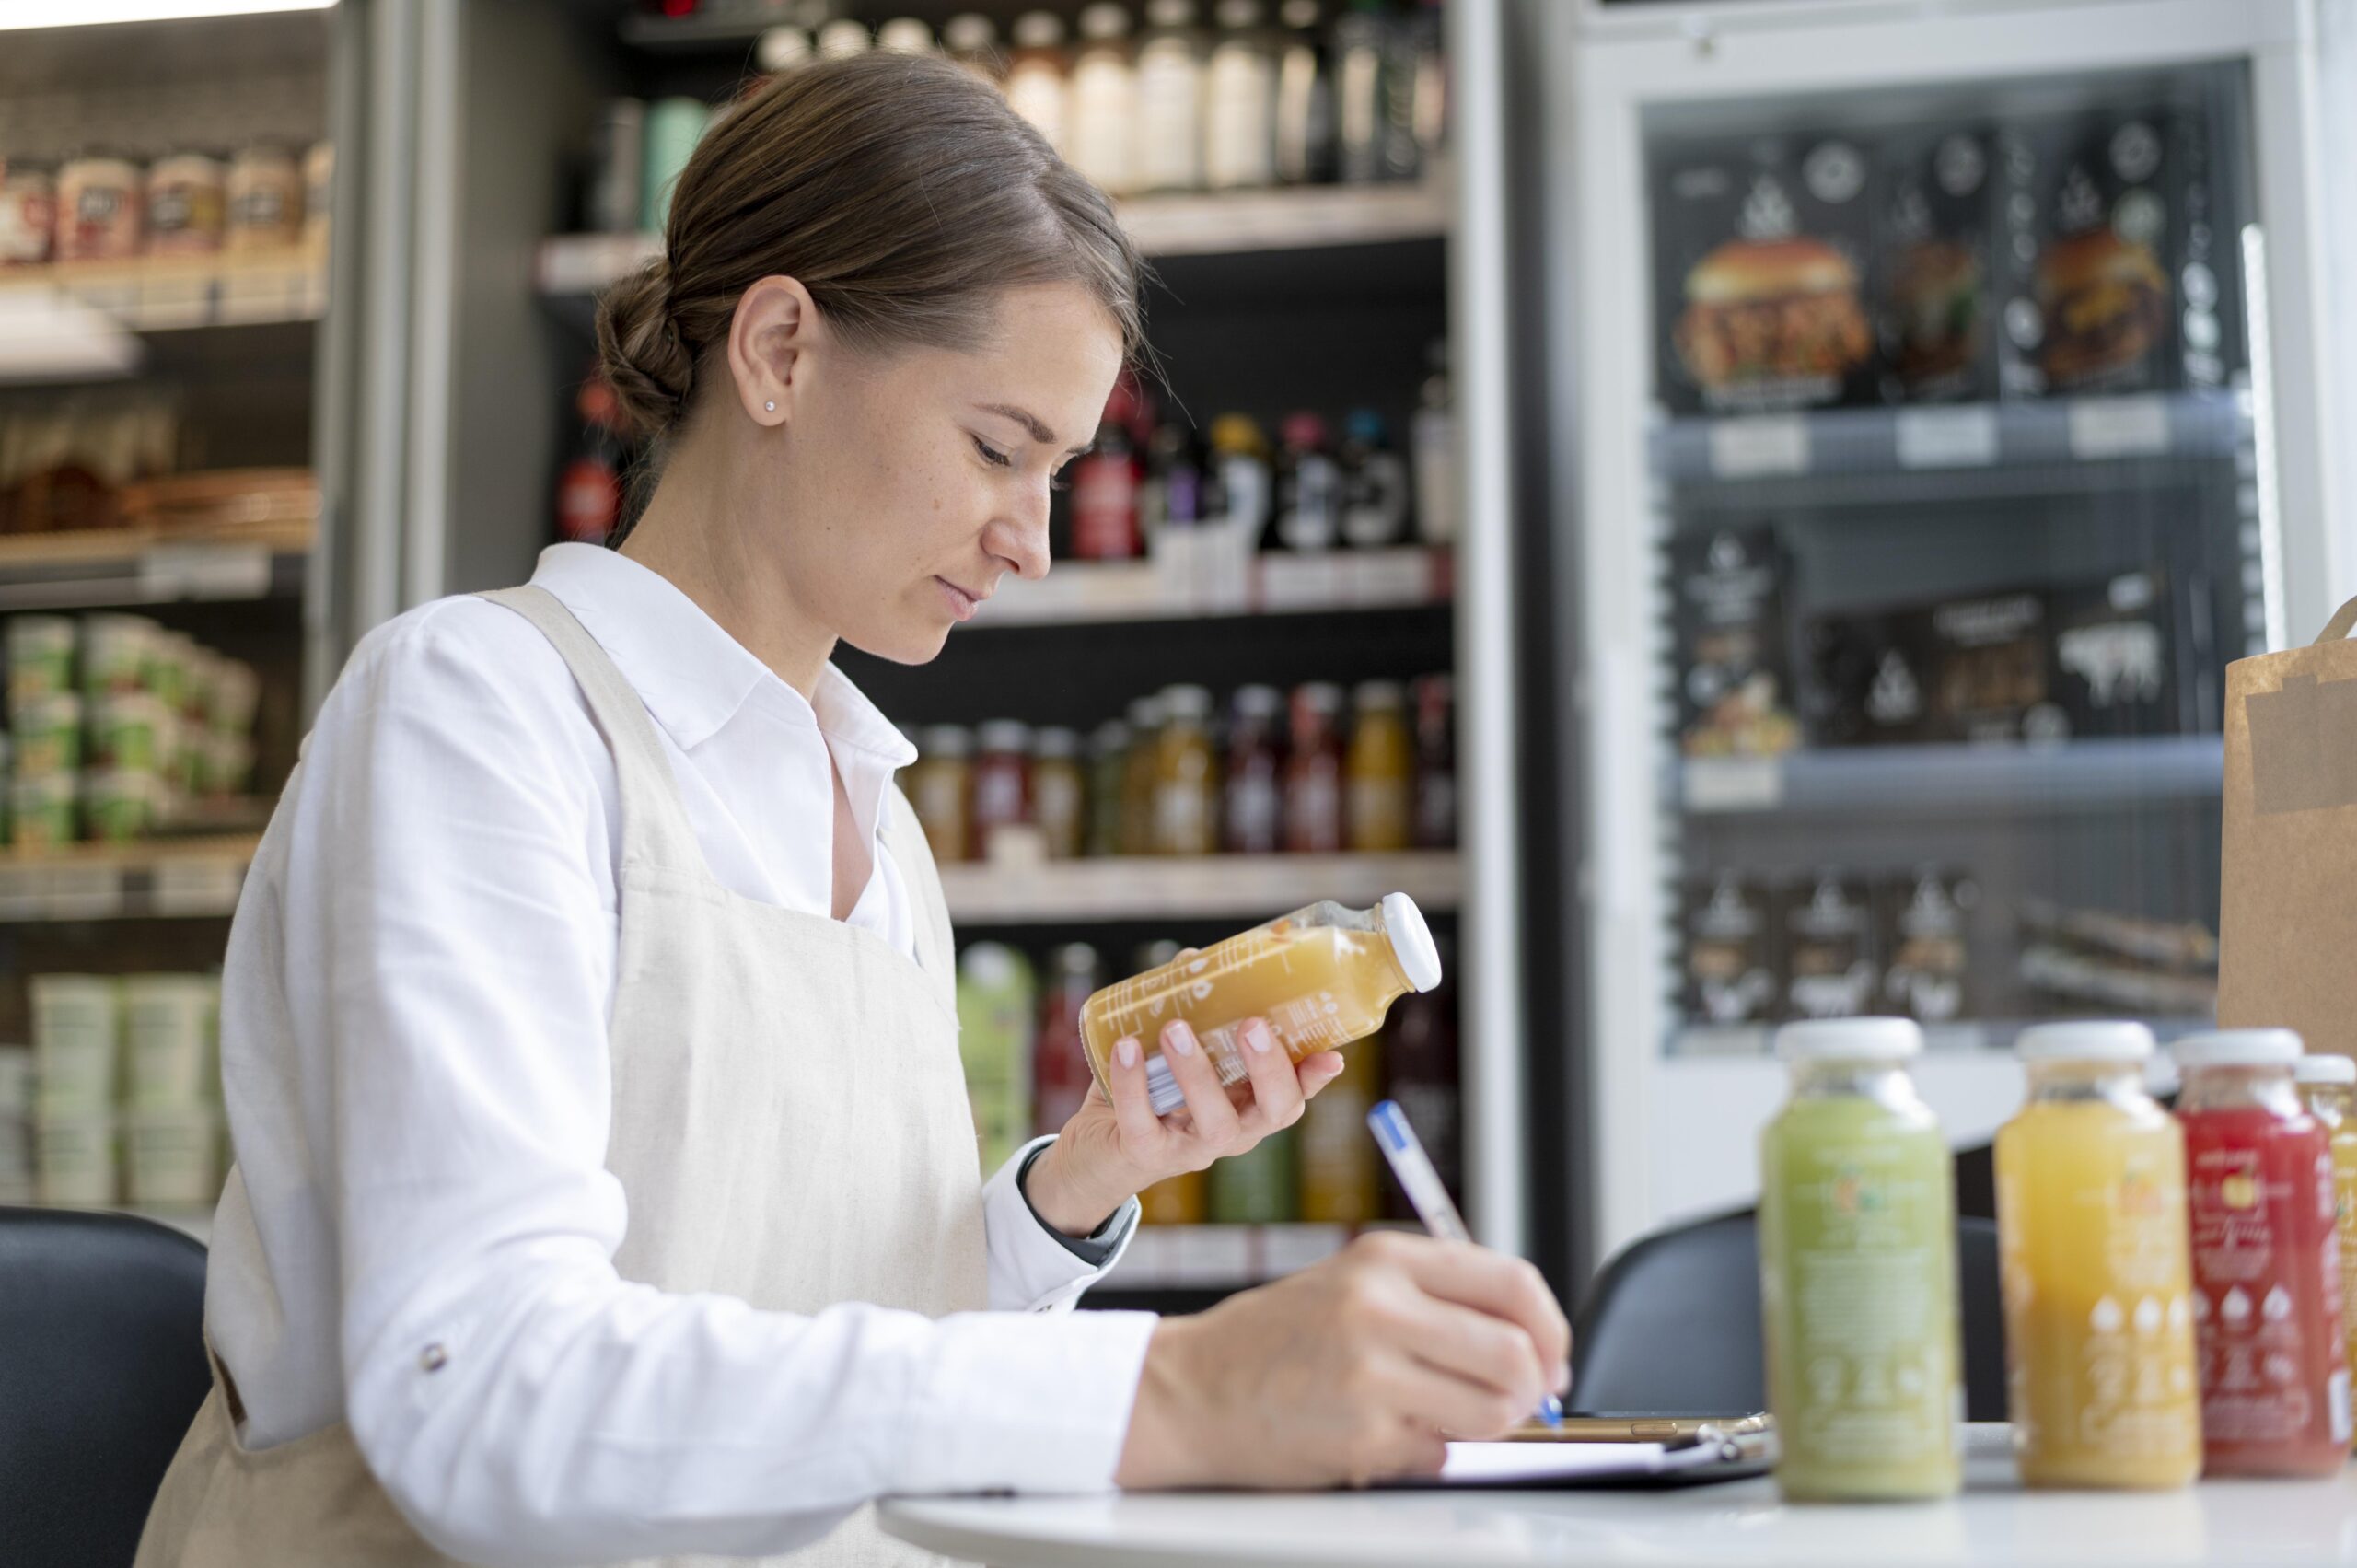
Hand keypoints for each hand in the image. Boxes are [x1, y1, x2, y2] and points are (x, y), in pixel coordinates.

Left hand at [1025, 1012, 1346, 1236]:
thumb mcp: (1177, 1056)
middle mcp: (1233, 1132)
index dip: (1315, 1077)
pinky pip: (1144, 1122)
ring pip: (1215, 1122)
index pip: (1294, 1093)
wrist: (1095, 1153)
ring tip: (1176, 1028)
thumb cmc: (1148, 1094)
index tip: (1331, 1055)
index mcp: (1248, 1105)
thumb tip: (1193, 959)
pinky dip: (1134, 1083)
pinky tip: (1126, 1047)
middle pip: (1274, 1112)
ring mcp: (1192, 1149)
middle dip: (1269, 1069)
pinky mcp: (1145, 1153)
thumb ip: (1191, 1013)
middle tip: (1252, 1025)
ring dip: (1198, 1073)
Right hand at [1114, 1231, 1573, 1488]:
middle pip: (1516, 1354)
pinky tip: (1383, 1435)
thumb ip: (1438, 1300)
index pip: (1514, 1283)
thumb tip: (1535, 1348)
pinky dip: (1429, 1453)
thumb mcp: (1355, 1285)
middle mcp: (1380, 1307)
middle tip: (1515, 1403)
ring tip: (1443, 1418)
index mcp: (1386, 1258)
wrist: (1190, 1389)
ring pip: (1494, 1411)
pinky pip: (1441, 1454)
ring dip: (1487, 1426)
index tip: (1552, 1359)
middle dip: (1531, 1390)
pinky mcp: (1361, 1434)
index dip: (1552, 1328)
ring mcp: (1370, 1372)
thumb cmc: (1279, 1341)